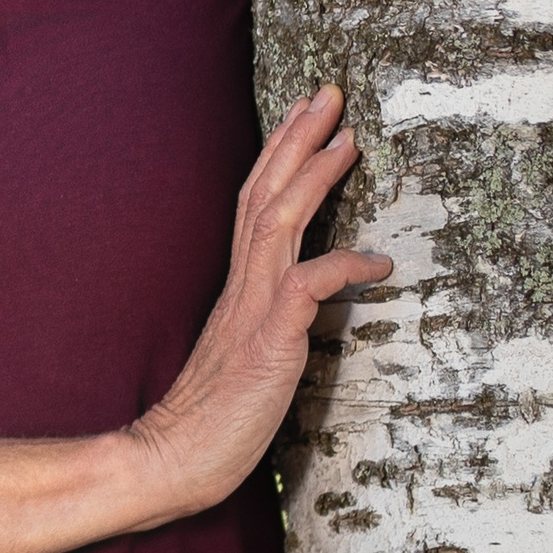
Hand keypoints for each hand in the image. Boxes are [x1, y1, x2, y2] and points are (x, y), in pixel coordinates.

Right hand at [122, 86, 391, 524]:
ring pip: (280, 222)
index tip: (308, 116)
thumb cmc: (214, 419)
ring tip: (348, 136)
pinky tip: (378, 260)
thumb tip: (310, 297)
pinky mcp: (268, 341)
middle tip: (328, 94)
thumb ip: (273, 319)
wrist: (174, 458)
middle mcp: (243, 285)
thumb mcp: (249, 355)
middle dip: (297, 140)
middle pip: (267, 194)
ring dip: (314, 175)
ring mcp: (253, 310)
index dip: (282, 156)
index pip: (257, 202)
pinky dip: (343, 265)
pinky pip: (307, 287)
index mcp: (238, 285)